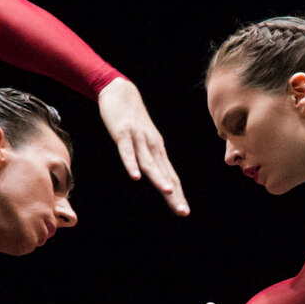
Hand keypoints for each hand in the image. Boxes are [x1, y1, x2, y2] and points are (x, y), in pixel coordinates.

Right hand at [98, 77, 188, 215]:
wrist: (120, 91)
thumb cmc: (131, 119)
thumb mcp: (142, 140)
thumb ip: (146, 157)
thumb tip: (152, 175)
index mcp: (157, 151)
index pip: (170, 176)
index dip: (177, 195)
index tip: (183, 212)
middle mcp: (152, 147)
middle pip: (165, 174)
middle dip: (174, 194)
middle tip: (183, 212)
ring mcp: (138, 139)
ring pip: (150, 163)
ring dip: (159, 179)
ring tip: (168, 194)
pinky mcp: (123, 133)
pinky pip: (127, 151)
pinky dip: (131, 164)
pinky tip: (135, 177)